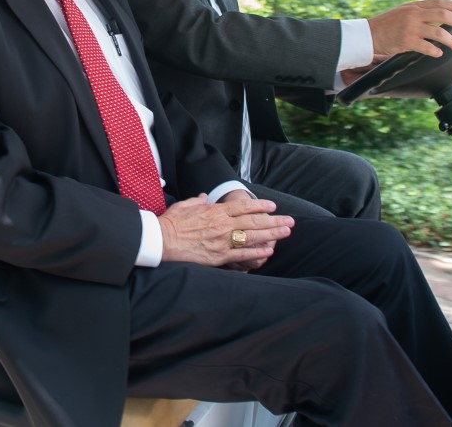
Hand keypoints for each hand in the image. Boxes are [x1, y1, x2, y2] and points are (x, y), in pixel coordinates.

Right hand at [158, 193, 292, 268]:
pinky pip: (242, 254)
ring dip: (271, 233)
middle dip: (274, 220)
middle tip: (290, 220)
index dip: (260, 205)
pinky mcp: (219, 256)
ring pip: (252, 235)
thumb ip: (198, 200)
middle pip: (253, 220)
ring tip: (286, 232)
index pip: (243, 206)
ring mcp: (222, 240)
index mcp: (214, 211)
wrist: (161, 241)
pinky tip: (269, 251)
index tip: (273, 206)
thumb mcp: (185, 206)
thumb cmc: (171, 223)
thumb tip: (205, 196)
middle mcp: (222, 224)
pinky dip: (257, 253)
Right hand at [367, 0, 451, 57]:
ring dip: (451, 40)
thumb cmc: (385, 25)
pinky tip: (439, 53)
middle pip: (443, 15)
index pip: (440, 3)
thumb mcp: (402, 12)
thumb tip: (437, 16)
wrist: (368, 34)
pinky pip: (427, 47)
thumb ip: (418, 12)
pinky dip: (435, 51)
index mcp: (414, 6)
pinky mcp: (406, 41)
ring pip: (438, 32)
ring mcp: (411, 28)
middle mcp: (414, 14)